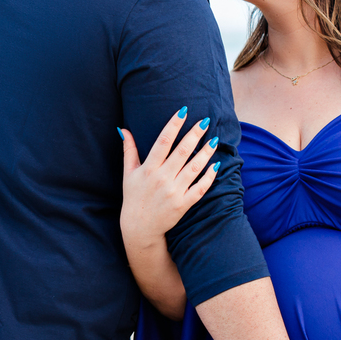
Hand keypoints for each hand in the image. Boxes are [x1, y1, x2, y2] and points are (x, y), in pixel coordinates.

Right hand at [120, 108, 218, 246]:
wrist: (139, 228)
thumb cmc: (133, 197)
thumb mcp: (128, 173)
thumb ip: (129, 150)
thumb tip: (124, 129)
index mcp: (148, 168)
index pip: (163, 141)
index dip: (174, 125)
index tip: (183, 111)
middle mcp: (162, 178)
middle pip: (182, 151)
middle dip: (195, 134)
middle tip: (205, 121)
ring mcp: (174, 192)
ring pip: (194, 167)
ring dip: (206, 152)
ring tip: (214, 140)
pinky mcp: (183, 204)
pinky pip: (200, 188)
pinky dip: (209, 177)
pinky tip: (216, 165)